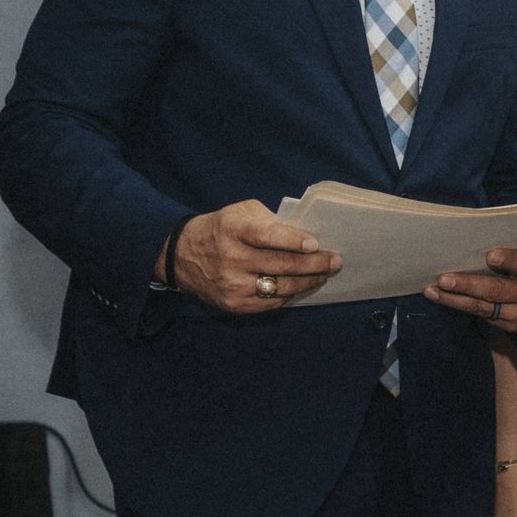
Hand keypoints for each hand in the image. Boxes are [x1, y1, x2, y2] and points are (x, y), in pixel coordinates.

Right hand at [168, 200, 341, 312]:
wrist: (181, 255)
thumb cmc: (222, 228)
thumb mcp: (241, 212)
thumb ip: (271, 221)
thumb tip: (305, 236)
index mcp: (233, 230)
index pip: (266, 236)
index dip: (292, 241)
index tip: (315, 244)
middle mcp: (231, 258)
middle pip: (281, 265)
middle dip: (314, 264)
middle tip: (335, 261)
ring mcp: (231, 285)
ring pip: (281, 287)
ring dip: (307, 281)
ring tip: (323, 274)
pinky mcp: (233, 304)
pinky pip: (271, 302)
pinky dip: (289, 294)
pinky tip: (300, 285)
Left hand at [426, 246, 516, 328]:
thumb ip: (515, 249)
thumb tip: (478, 242)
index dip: (509, 260)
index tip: (490, 255)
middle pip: (498, 291)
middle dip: (469, 285)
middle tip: (444, 279)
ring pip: (485, 308)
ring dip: (456, 300)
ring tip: (433, 291)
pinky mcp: (512, 326)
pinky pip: (483, 316)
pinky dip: (462, 306)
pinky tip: (445, 299)